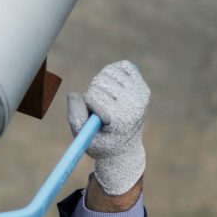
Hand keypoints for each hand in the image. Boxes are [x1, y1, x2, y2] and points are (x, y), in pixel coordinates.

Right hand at [67, 61, 149, 195]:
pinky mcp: (143, 90)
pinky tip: (112, 84)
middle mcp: (133, 107)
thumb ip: (74, 117)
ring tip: (104, 98)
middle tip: (98, 108)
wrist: (124, 150)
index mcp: (119, 120)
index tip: (93, 117)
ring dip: (100, 83)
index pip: (92, 96)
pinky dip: (113, 71)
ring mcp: (140, 97)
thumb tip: (73, 94)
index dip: (86, 103)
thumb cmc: (100, 144)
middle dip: (92, 93)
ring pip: (108, 73)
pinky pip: (124, 66)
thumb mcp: (83, 137)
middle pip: (99, 82)